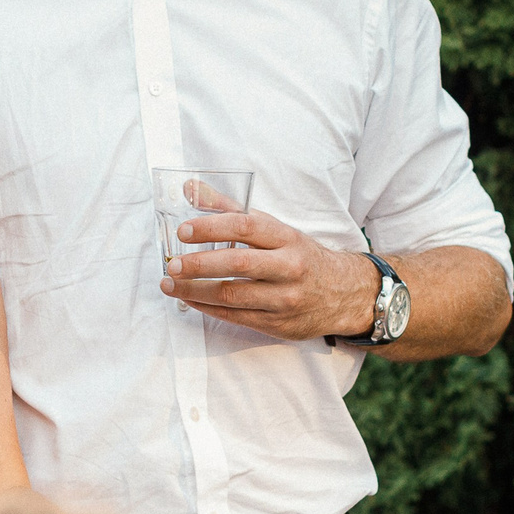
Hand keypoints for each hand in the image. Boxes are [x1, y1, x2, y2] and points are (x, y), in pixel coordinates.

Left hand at [160, 206, 379, 342]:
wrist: (344, 294)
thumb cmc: (299, 256)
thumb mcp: (274, 229)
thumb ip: (229, 209)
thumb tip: (189, 189)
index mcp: (287, 238)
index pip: (246, 227)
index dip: (212, 227)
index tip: (184, 230)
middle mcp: (288, 267)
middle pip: (238, 264)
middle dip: (200, 264)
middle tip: (173, 265)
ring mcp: (284, 298)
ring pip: (233, 295)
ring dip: (195, 291)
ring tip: (169, 285)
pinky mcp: (278, 323)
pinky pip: (236, 316)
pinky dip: (208, 308)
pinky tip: (189, 300)